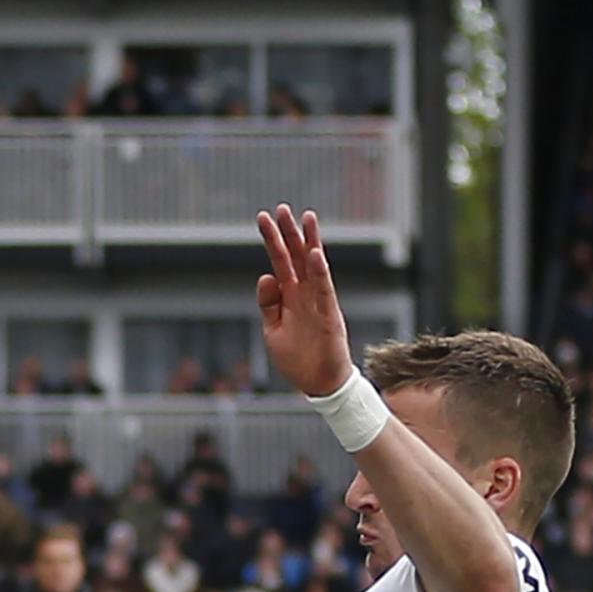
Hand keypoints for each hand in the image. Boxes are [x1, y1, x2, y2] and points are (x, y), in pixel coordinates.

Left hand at [255, 204, 352, 398]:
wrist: (317, 383)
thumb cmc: (296, 358)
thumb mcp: (272, 330)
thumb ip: (268, 304)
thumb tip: (265, 276)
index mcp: (289, 296)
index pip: (280, 261)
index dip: (272, 239)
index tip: (264, 217)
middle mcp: (304, 293)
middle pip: (296, 256)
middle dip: (289, 231)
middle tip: (282, 207)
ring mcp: (318, 301)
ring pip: (313, 266)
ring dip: (310, 242)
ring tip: (307, 217)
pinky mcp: (329, 315)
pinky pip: (324, 289)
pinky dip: (320, 272)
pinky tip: (315, 254)